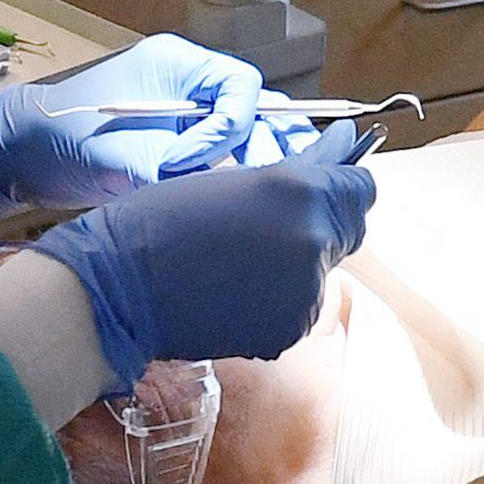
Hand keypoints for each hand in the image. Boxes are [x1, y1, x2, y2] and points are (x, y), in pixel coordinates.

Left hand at [0, 33, 266, 214]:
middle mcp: (189, 86)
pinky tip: (240, 208)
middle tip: (269, 183)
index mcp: (177, 65)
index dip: (229, 126)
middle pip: (254, 108)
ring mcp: (186, 116)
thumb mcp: (117, 154)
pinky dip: (233, 181)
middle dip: (264, 144)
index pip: (240, 86)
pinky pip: (221, 160)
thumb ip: (172, 168)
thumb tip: (221, 190)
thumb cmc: (59, 138)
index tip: (190, 161)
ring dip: (256, 164)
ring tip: (266, 198)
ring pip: (245, 136)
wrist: (17, 155)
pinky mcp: (178, 148)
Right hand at [33, 156, 377, 388]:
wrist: (121, 286)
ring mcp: (303, 292)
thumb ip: (297, 174)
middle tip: (271, 229)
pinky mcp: (288, 331)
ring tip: (241, 264)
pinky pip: (298, 309)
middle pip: (349, 230)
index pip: (362, 189)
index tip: (325, 192)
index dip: (343, 188)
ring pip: (323, 273)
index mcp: (301, 193)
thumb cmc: (164, 221)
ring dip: (297, 268)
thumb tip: (341, 153)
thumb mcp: (235, 180)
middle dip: (322, 226)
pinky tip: (234, 293)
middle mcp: (313, 241)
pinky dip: (277, 303)